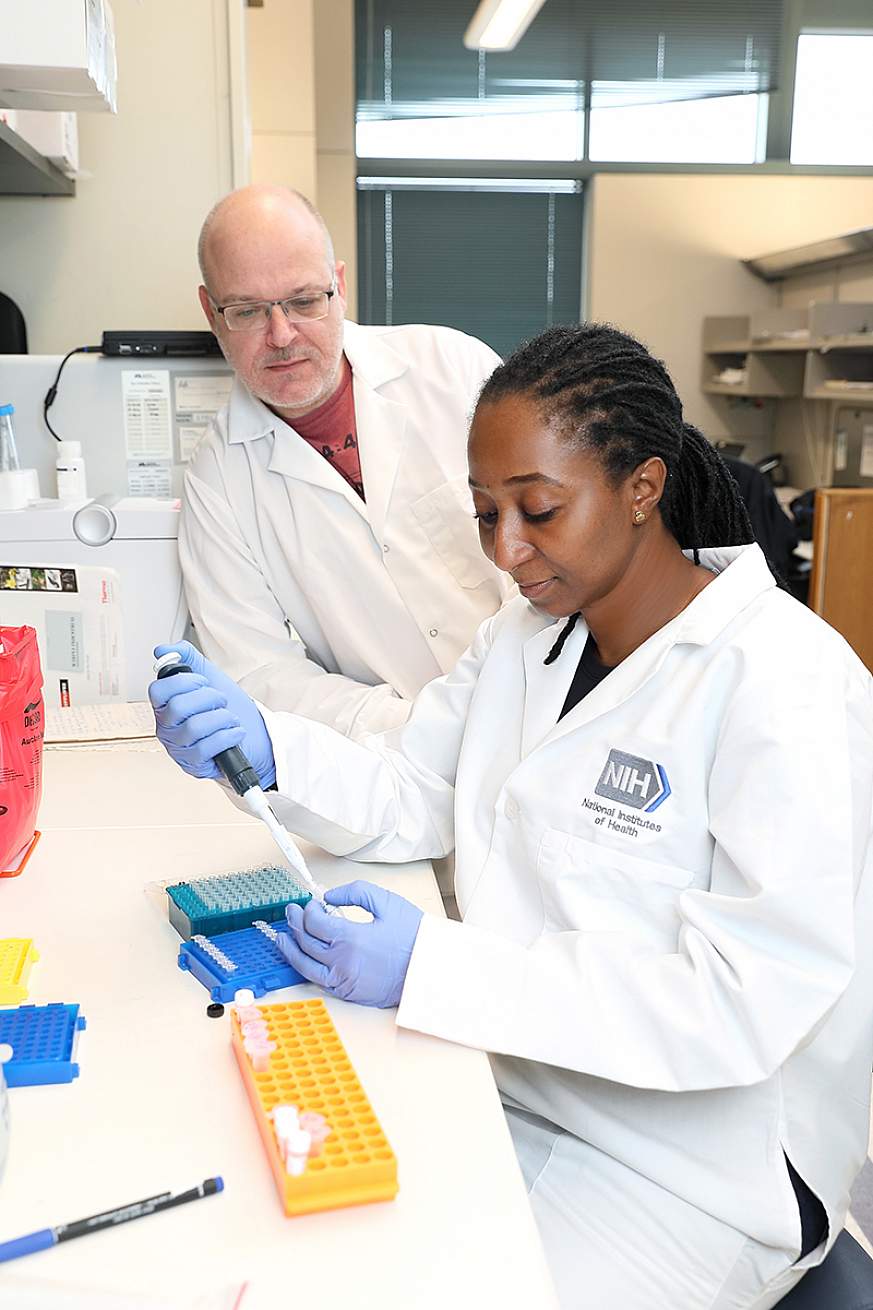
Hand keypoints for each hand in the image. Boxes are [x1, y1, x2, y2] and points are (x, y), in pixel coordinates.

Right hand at [148, 640, 275, 786]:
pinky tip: (235, 733)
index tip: (203, 682)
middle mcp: (166, 728)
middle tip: (221, 701)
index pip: (157, 690)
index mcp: (165, 705)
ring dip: (222, 718)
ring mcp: (179, 748)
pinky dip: (229, 736)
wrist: (254, 734)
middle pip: (178, 707)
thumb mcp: (209, 676)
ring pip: (195, 727)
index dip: (184, 682)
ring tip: (230, 718)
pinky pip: (208, 747)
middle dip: (209, 698)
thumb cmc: (228, 707)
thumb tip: (162, 649)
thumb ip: (187, 657)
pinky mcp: (194, 764)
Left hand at [279, 881, 422, 1007]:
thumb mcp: (387, 902)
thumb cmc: (414, 937)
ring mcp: (343, 981)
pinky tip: (302, 959)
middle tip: (292, 912)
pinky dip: (305, 967)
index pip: (314, 922)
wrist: (430, 969)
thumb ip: (355, 892)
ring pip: (304, 965)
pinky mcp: (348, 993)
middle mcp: (341, 962)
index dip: (308, 910)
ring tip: (283, 939)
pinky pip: (318, 980)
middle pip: (305, 941)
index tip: (311, 903)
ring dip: (290, 950)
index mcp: (350, 938)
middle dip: (295, 924)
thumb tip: (330, 896)